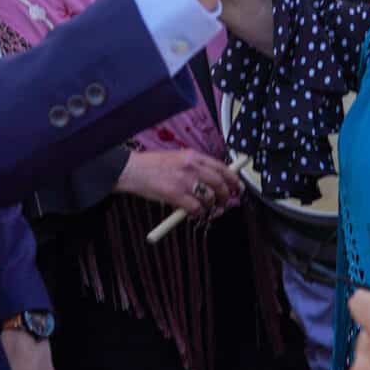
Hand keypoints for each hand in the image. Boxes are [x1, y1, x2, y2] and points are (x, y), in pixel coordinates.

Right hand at [116, 148, 243, 216]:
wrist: (132, 170)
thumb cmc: (152, 166)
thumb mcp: (177, 159)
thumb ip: (195, 168)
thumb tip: (213, 181)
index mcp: (193, 155)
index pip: (221, 167)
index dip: (233, 179)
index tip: (237, 187)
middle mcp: (192, 166)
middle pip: (219, 183)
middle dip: (224, 196)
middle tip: (223, 203)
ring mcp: (185, 181)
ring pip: (209, 197)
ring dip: (210, 206)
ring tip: (204, 209)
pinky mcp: (176, 195)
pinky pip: (196, 208)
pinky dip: (197, 213)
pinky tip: (192, 213)